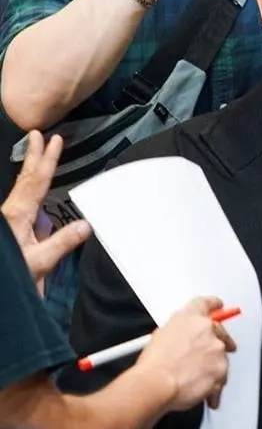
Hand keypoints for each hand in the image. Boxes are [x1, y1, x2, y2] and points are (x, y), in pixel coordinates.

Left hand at [1, 130, 89, 291]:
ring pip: (24, 190)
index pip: (36, 182)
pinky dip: (32, 193)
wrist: (0, 293)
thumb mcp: (39, 261)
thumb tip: (86, 224)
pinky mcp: (12, 230)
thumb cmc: (11, 275)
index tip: (53, 140)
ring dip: (32, 172)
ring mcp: (11, 221)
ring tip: (37, 156)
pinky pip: (25, 206)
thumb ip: (62, 242)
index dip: (47, 160)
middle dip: (35, 157)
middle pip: (26, 179)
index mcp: (18, 215)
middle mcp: (12, 213)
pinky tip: (38, 203)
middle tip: (38, 135)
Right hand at [136, 297, 235, 411]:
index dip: (213, 304)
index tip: (218, 305)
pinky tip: (197, 388)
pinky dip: (212, 384)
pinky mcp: (222, 371)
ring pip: (220, 357)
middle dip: (214, 343)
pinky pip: (220, 378)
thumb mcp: (161, 335)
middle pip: (219, 332)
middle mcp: (208, 331)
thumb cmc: (154, 362)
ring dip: (211, 366)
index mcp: (192, 317)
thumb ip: (180, 331)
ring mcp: (217, 351)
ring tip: (190, 377)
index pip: (207, 303)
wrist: (157, 382)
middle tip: (204, 355)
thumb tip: (184, 338)